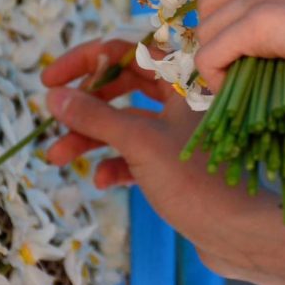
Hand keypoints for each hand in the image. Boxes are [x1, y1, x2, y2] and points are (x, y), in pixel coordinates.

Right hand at [42, 39, 284, 284]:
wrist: (235, 234)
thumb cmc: (195, 180)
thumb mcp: (139, 141)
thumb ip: (95, 116)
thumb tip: (54, 95)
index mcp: (182, 79)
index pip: (126, 50)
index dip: (85, 60)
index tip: (49, 79)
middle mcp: (181, 98)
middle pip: (120, 85)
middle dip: (83, 104)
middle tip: (53, 115)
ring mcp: (177, 130)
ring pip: (123, 121)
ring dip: (88, 137)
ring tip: (58, 157)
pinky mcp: (174, 161)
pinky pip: (134, 151)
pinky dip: (113, 162)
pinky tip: (102, 181)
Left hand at [196, 0, 284, 100]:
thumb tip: (284, 56)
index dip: (226, 10)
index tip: (239, 44)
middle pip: (211, 1)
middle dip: (216, 38)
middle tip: (236, 70)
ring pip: (206, 27)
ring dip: (215, 59)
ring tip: (238, 84)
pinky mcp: (263, 21)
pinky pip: (212, 52)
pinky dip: (215, 76)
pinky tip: (235, 92)